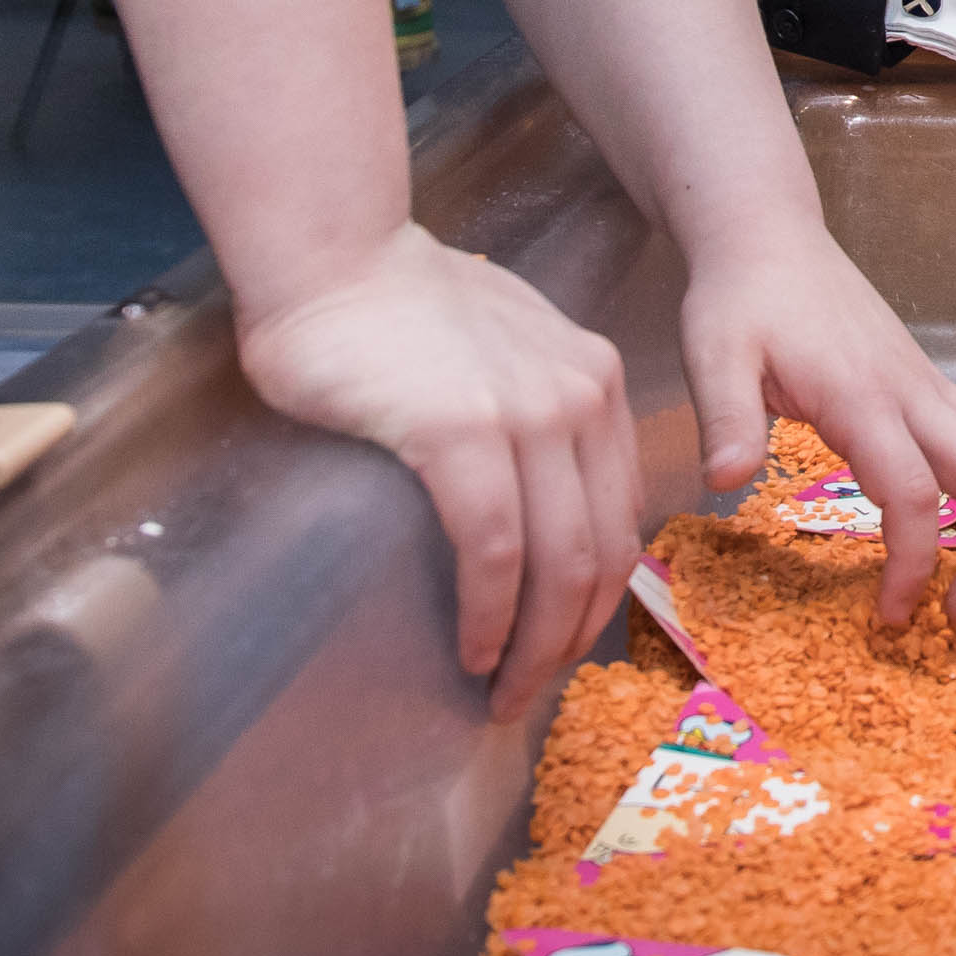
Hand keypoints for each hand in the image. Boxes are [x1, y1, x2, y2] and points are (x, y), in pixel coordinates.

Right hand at [235, 225, 644, 719]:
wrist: (334, 259)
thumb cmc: (399, 311)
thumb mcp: (506, 351)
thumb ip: (536, 413)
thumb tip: (536, 506)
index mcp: (596, 382)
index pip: (621, 515)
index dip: (596, 596)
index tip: (558, 645)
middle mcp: (581, 396)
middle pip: (603, 552)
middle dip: (569, 641)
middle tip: (526, 695)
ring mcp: (528, 412)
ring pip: (559, 563)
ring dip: (533, 647)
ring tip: (498, 692)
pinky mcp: (462, 430)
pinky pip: (494, 549)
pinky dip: (489, 614)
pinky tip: (471, 648)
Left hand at [670, 223, 955, 628]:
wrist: (770, 240)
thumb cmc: (740, 299)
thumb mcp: (714, 353)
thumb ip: (725, 417)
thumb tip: (724, 481)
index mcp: (861, 396)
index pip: (913, 493)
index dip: (912, 564)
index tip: (890, 618)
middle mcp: (912, 392)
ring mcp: (929, 387)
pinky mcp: (930, 386)